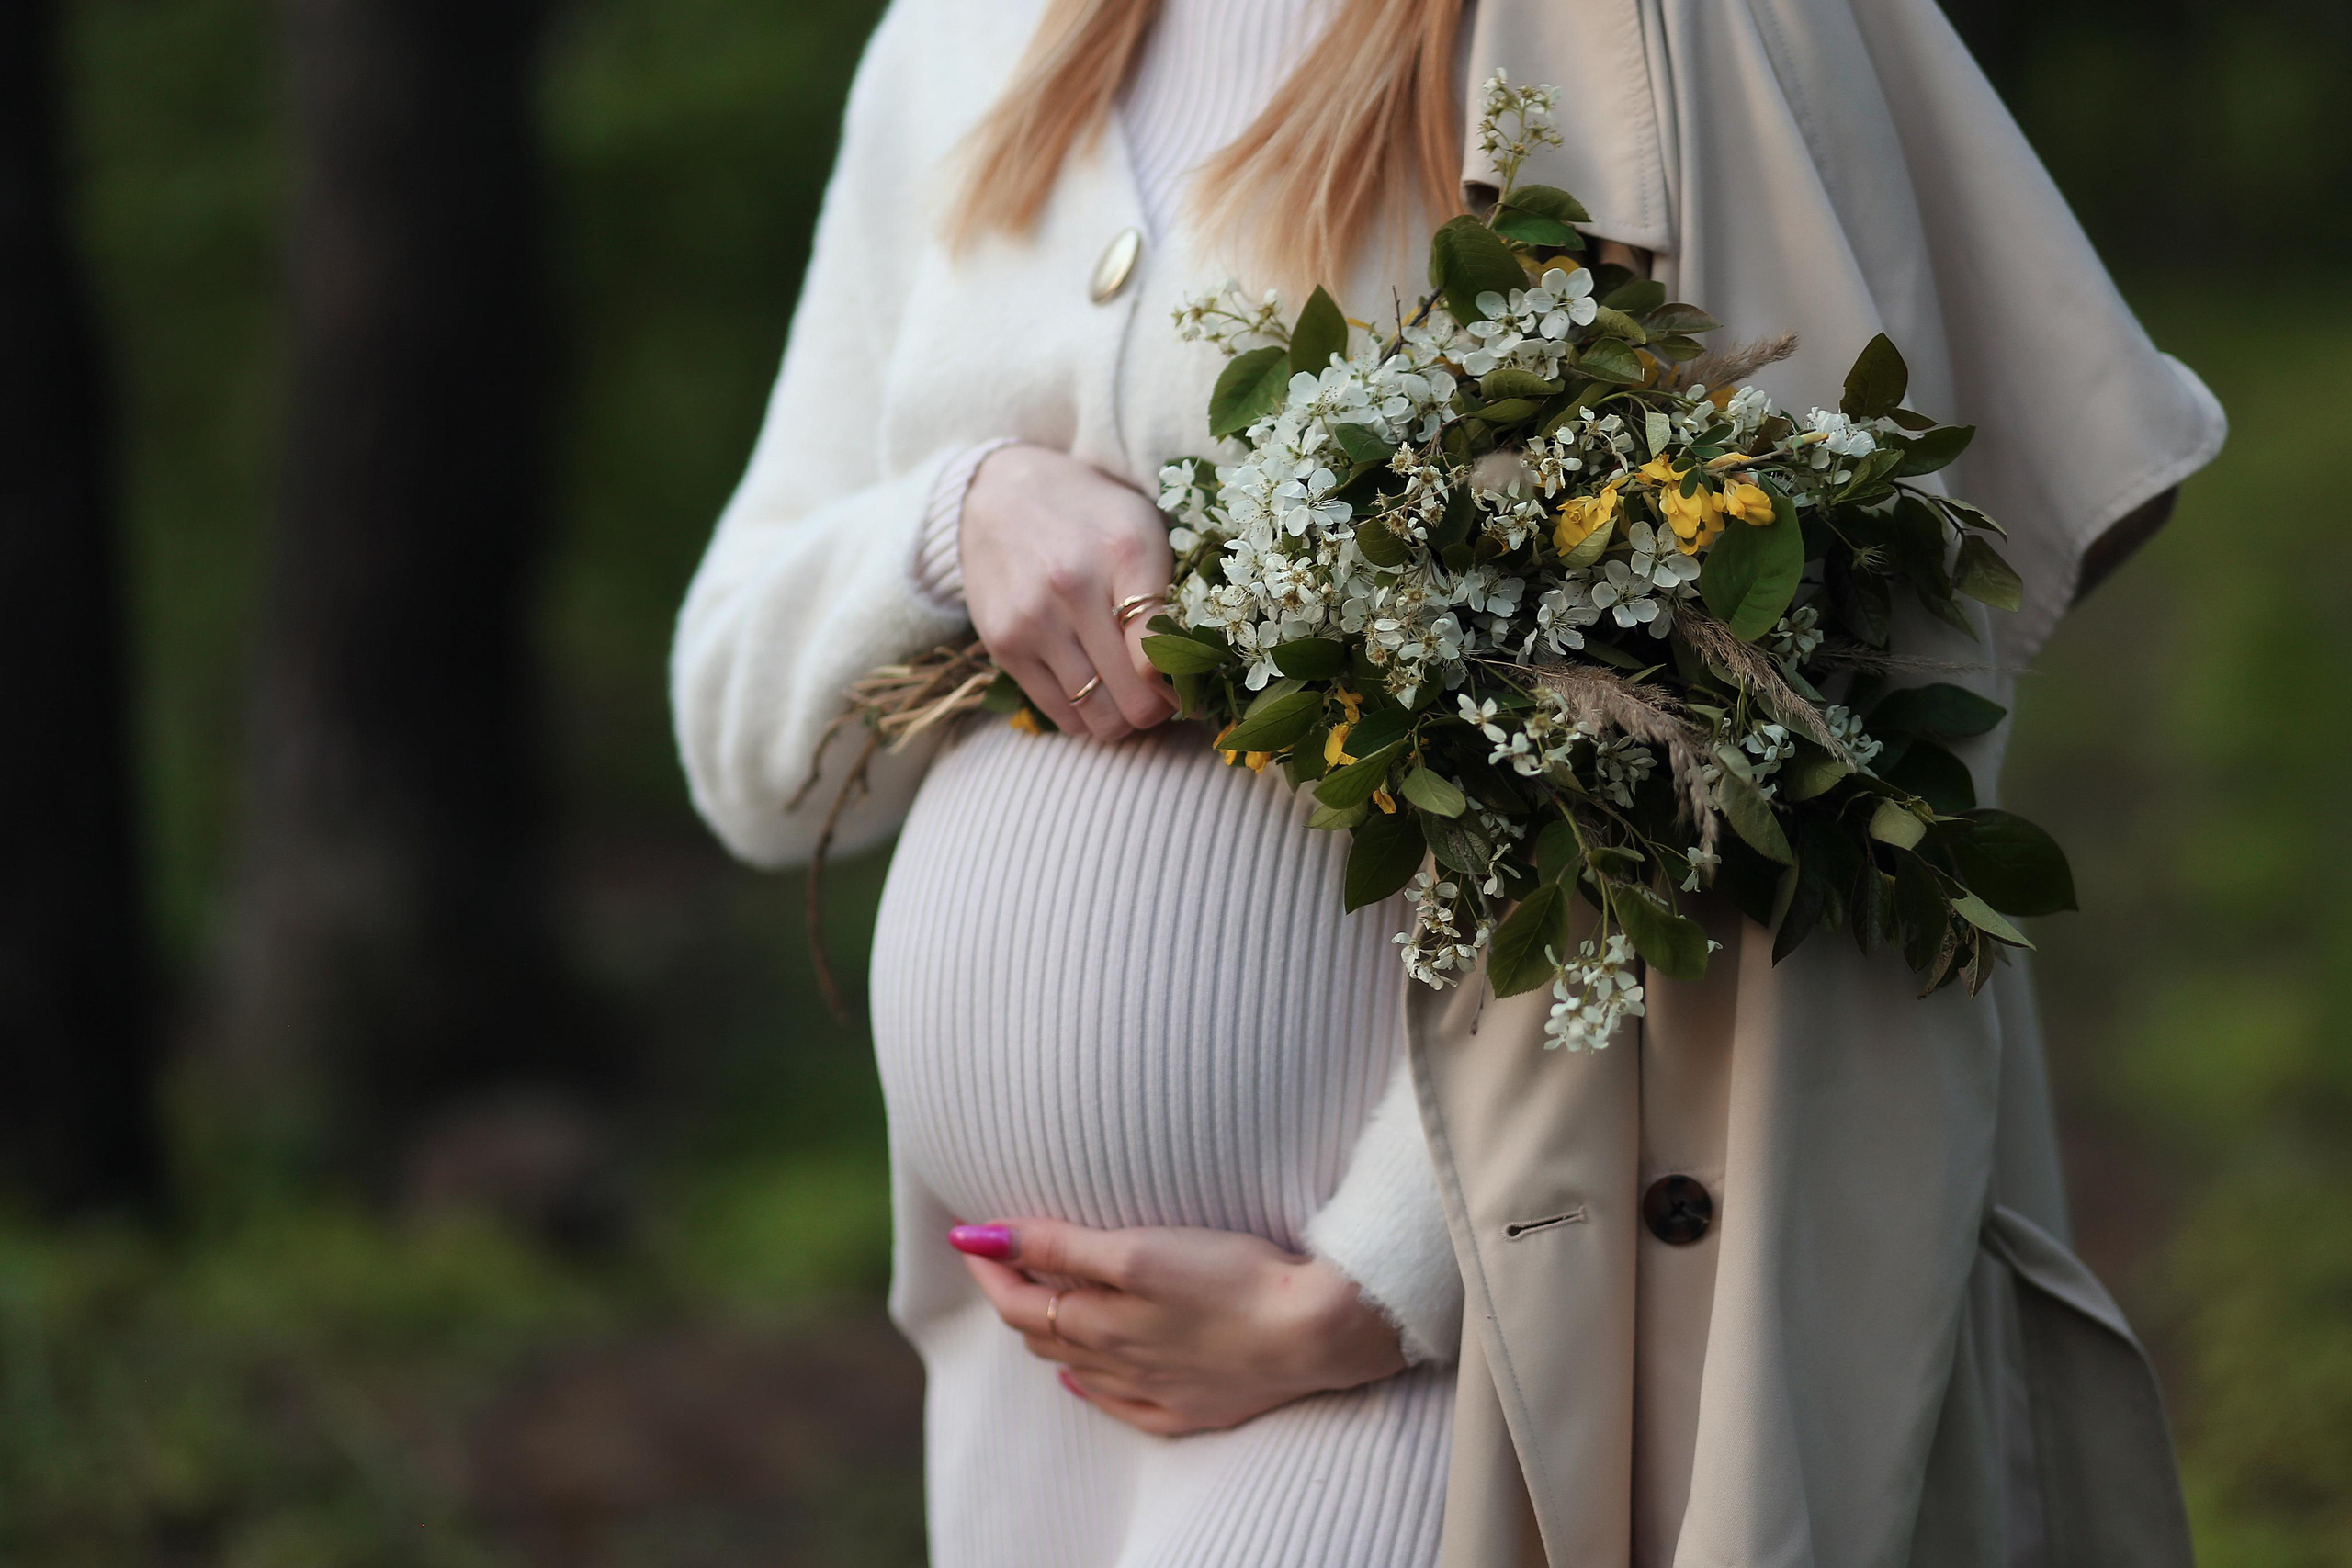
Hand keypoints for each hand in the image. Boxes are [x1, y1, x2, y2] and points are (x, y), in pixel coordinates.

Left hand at [947, 1217, 1407, 1436]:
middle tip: (999, 1259)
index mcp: (1101, 1323)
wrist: (1318, 1332)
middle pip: (1045, 1332)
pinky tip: (1083, 1377)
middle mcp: (1120, 1364)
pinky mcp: (1199, 1406)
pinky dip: (1092, 1386)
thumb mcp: (1136, 1250)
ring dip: (1050, 1333)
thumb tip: (979, 1237)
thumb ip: (1058, 1244)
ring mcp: (1159, 1390)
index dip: (990, 1265)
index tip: (972, 1234)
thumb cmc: (1232, 1279)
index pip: (1020, 1299)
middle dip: (1014, 1294)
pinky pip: (1125, 1405)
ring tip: (1036, 1301)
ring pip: (1080, 1366)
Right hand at [959, 443, 1175, 742]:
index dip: (1187, 684)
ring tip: (1130, 694)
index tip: (1193, 683)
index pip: (1165, 653)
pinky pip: (1061, 715)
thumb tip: (1198, 673)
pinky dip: (1087, 716)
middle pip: (1136, 699)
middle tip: (1163, 694)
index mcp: (1124, 551)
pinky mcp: (1003, 645)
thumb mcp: (1144, 530)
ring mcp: (1032, 620)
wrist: (1001, 493)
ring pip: (1100, 719)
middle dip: (1159, 708)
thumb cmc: (1092, 517)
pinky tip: (1095, 690)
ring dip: (1124, 717)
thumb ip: (1175, 593)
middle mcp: (1073, 587)